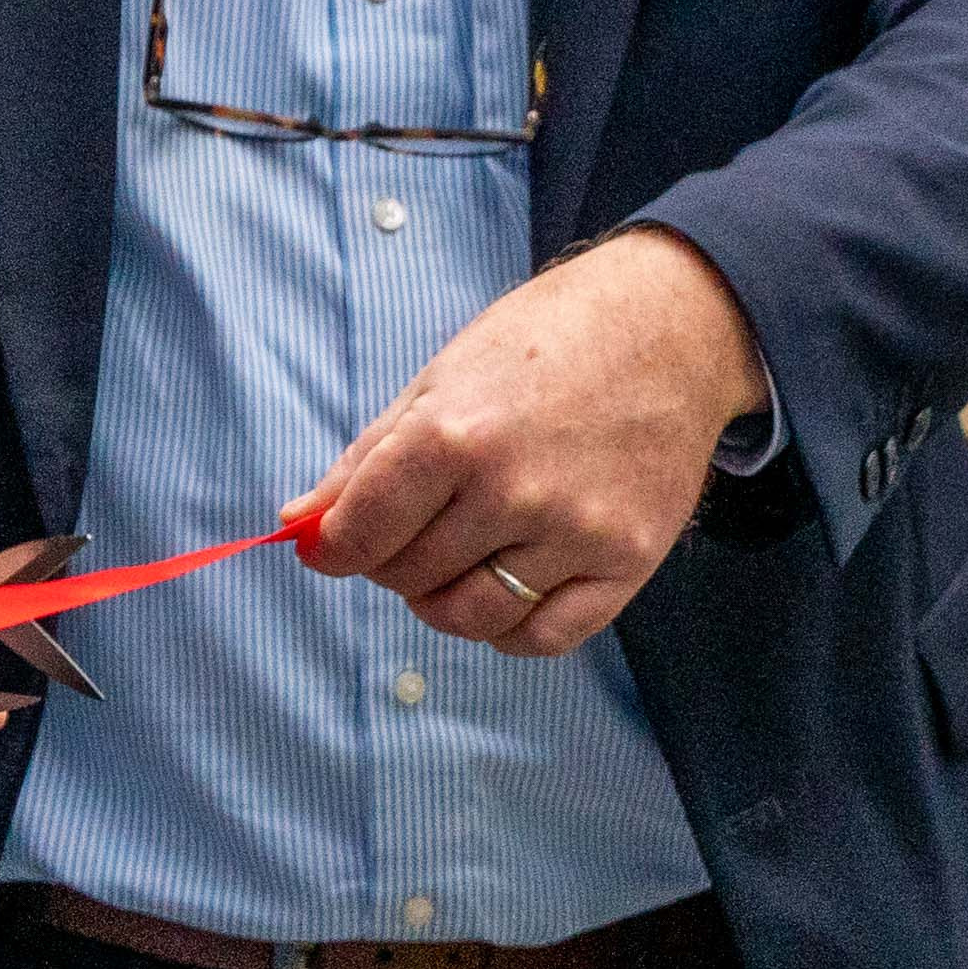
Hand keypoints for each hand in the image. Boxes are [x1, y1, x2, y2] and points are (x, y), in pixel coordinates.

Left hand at [300, 226, 766, 659]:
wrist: (669, 330)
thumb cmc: (541, 347)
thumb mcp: (437, 382)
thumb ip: (365, 460)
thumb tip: (298, 524)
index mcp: (455, 436)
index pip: (360, 531)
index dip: (331, 548)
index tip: (328, 546)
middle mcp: (516, 490)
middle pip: (410, 576)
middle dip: (388, 564)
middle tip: (407, 532)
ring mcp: (578, 532)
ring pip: (471, 615)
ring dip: (440, 602)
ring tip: (450, 561)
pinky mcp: (630, 561)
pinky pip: (545, 638)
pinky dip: (507, 630)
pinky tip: (501, 588)